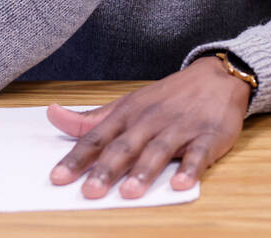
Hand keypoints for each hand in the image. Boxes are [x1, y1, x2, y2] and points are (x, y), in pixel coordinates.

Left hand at [48, 56, 251, 198]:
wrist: (218, 77)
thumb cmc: (168, 96)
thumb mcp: (128, 103)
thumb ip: (92, 118)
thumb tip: (52, 116)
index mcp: (129, 113)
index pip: (98, 137)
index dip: (78, 158)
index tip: (58, 178)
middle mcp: (152, 120)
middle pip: (126, 146)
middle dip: (108, 169)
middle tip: (90, 192)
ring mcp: (181, 128)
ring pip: (159, 150)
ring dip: (144, 171)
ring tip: (130, 192)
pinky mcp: (209, 136)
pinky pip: (199, 153)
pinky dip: (191, 168)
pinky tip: (182, 184)